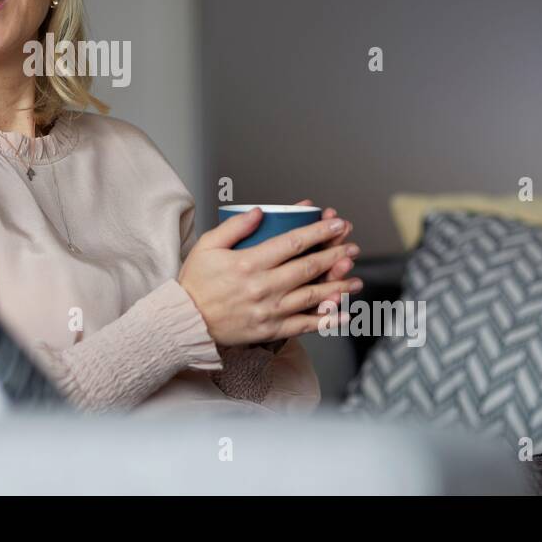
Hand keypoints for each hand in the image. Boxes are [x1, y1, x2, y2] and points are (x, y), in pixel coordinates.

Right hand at [178, 206, 362, 346]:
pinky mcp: (270, 329)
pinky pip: (304, 325)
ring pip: (312, 296)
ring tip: (355, 278)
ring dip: (338, 285)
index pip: (293, 242)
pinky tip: (343, 314)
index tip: (337, 224)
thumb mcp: (207, 246)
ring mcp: (269, 310)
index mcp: (248, 262)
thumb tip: (261, 211)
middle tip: (352, 247)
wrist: (185, 320)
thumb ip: (235, 227)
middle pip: (309, 267)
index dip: (319, 231)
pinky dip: (326, 320)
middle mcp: (263, 286)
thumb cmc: (195, 282)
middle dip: (335, 254)